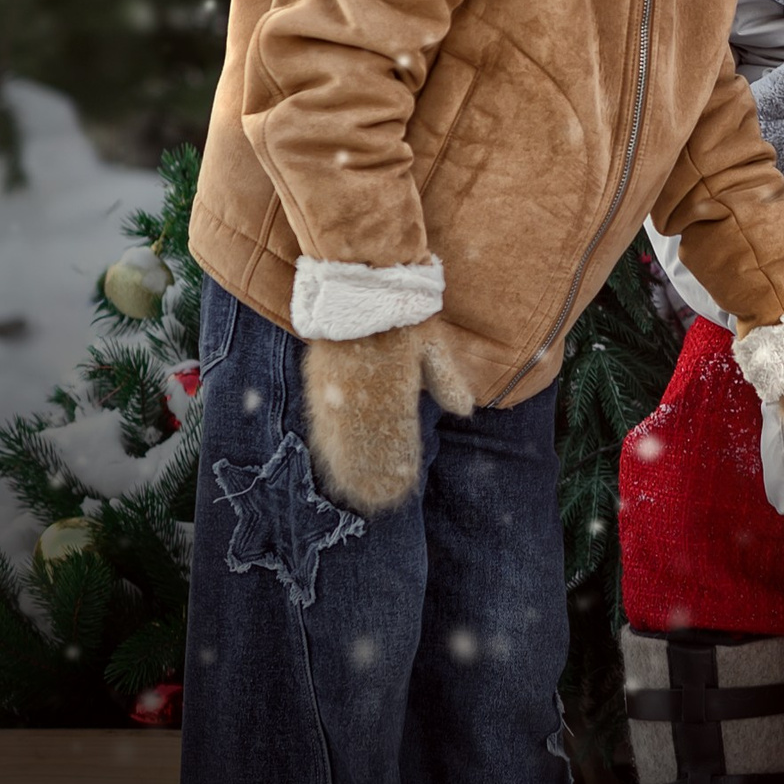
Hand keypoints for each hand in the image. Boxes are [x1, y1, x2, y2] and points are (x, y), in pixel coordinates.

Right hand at [302, 325, 474, 515]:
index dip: (400, 460)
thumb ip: (445, 379)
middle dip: (375, 474)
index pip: (398, 432)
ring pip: (344, 437)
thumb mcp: (433, 343)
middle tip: (382, 503)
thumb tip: (464, 411)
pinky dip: (330, 445)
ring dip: (352, 467)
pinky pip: (324, 420)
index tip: (406, 483)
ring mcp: (338, 386)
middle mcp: (364, 390)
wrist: (361, 280)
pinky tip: (333, 463)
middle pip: (369, 443)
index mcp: (395, 382)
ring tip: (357, 494)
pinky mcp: (319, 379)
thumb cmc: (403, 312)